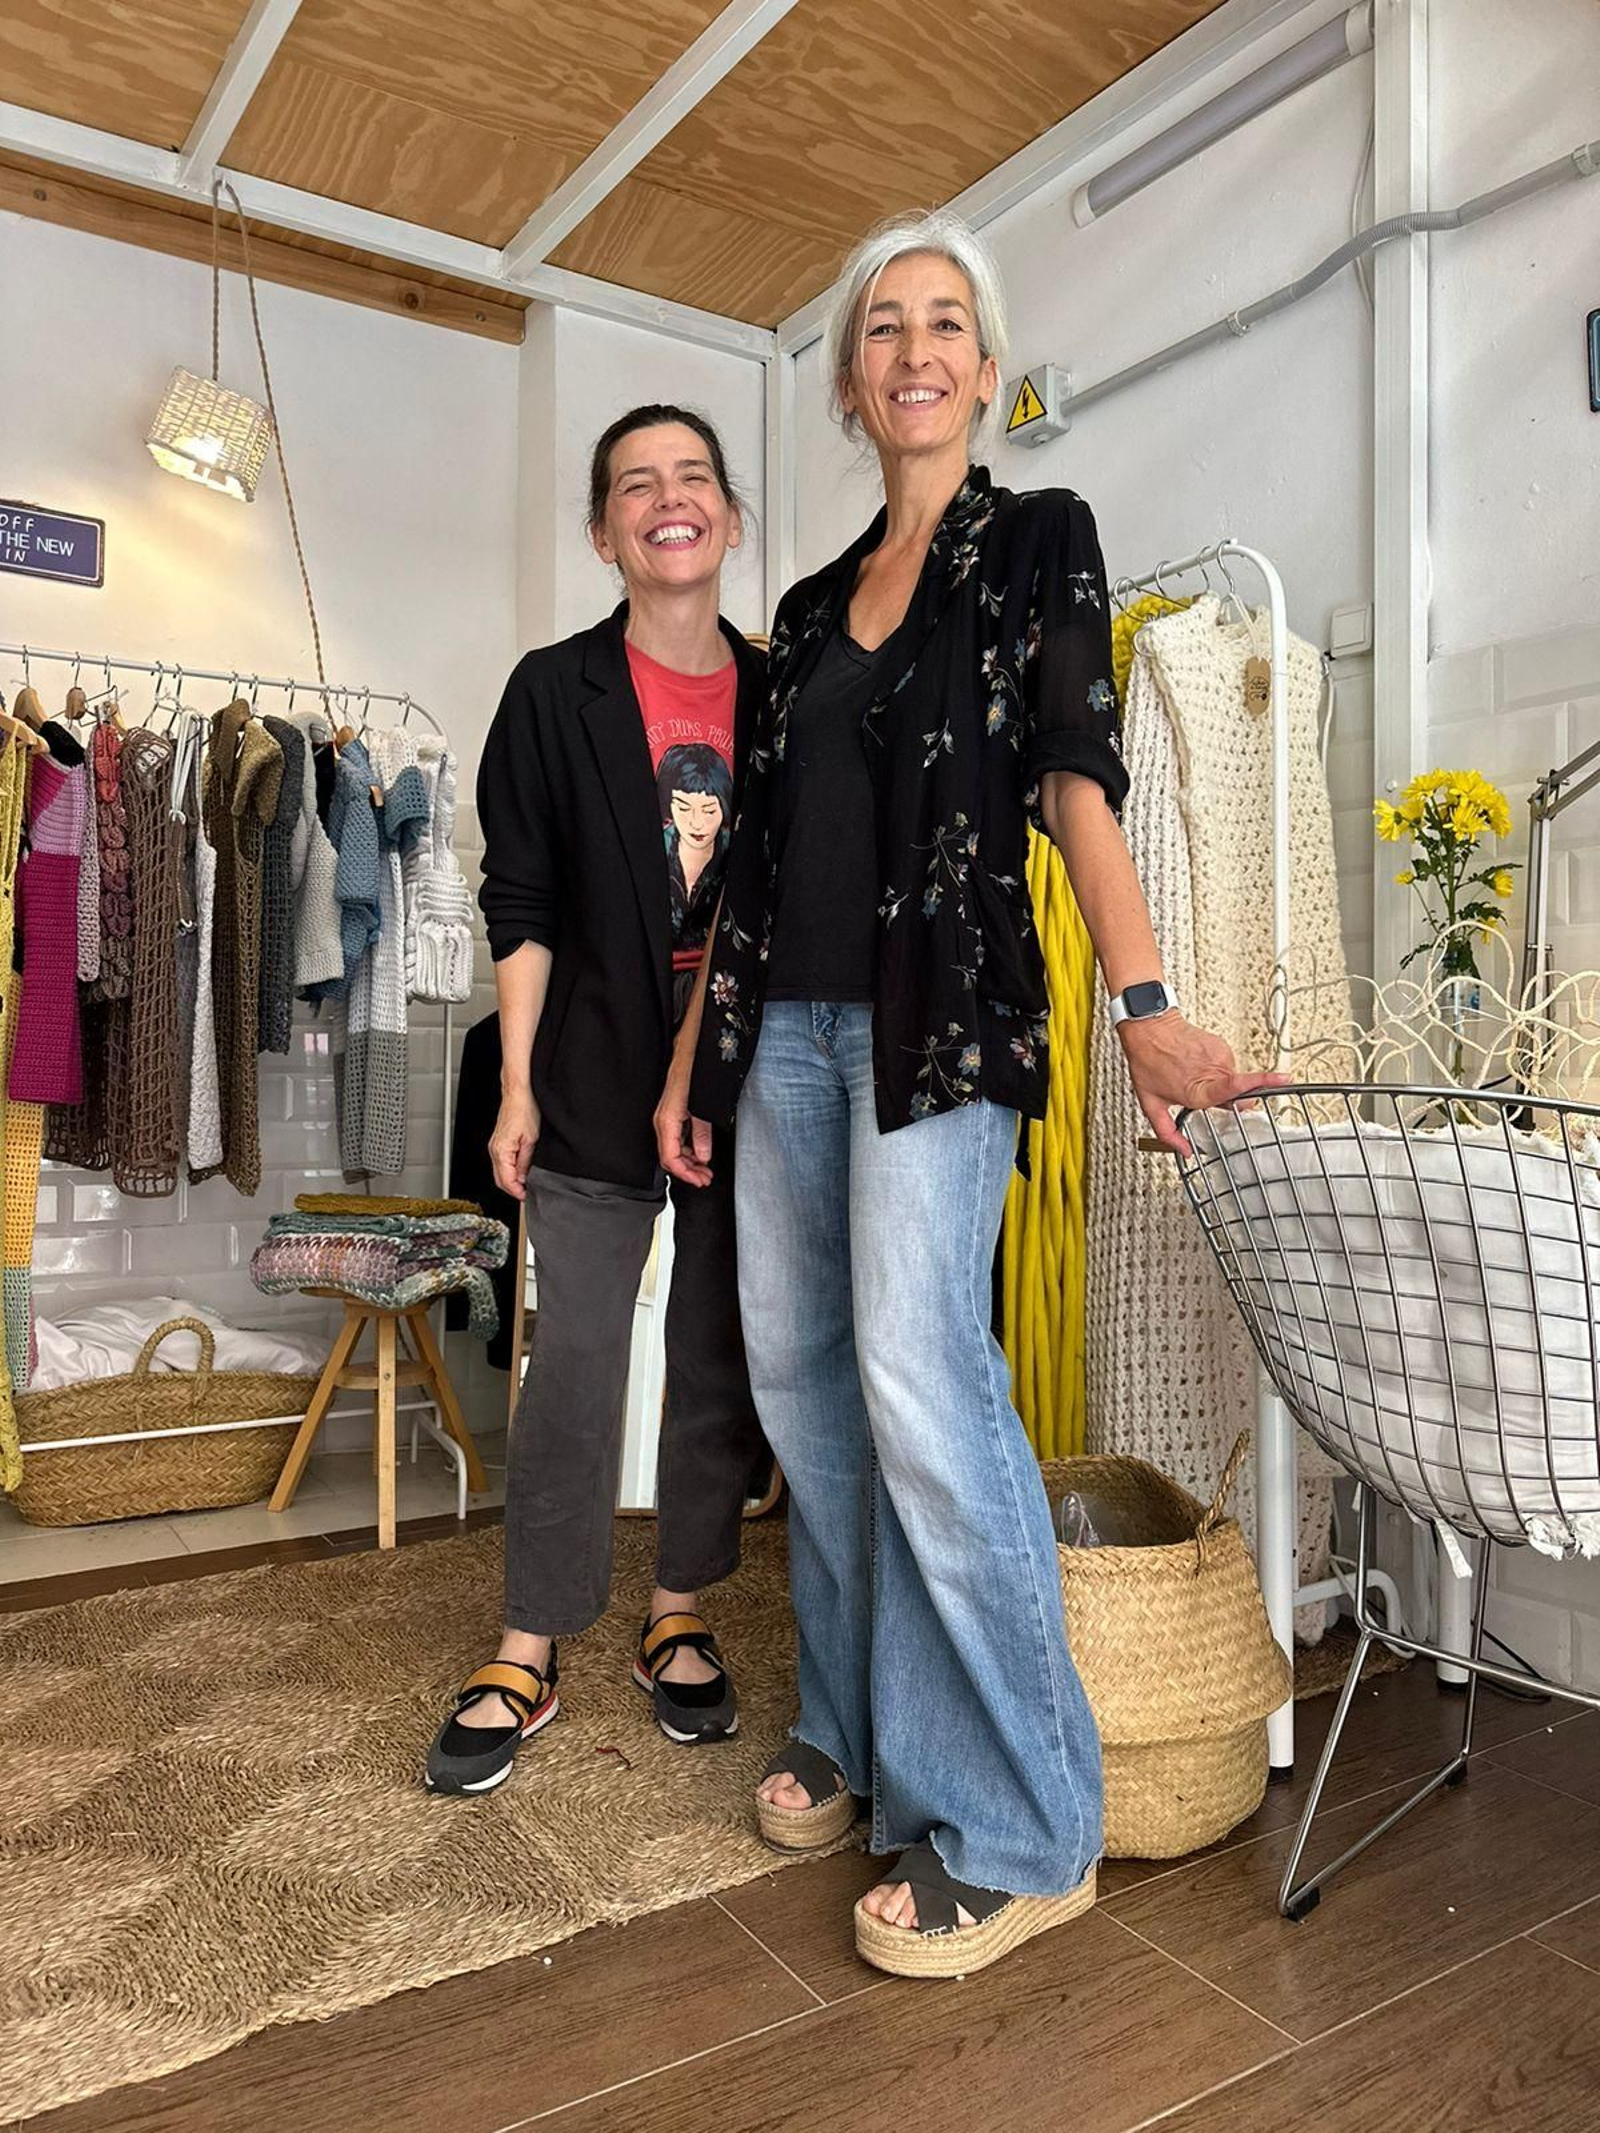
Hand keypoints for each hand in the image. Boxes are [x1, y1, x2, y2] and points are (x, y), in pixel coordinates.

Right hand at [489, 1090, 540, 1199]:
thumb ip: (525, 1163)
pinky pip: (501, 1163)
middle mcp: (494, 1149)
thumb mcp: (531, 1140)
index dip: (517, 1192)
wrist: (518, 1093)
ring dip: (512, 1181)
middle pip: (500, 1180)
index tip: (527, 1197)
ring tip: (526, 1184)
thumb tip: (523, 1179)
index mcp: (501, 1151)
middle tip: (528, 1194)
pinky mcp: (499, 1142)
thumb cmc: (525, 1110)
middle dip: (513, 1189)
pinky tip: (520, 1171)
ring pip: (500, 1172)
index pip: (506, 1181)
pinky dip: (510, 1171)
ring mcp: (495, 1146)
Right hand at [655, 1068, 713, 1187]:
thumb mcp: (704, 1107)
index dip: (685, 1174)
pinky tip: (699, 1153)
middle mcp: (663, 1121)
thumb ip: (702, 1134)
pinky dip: (687, 1149)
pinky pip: (676, 1138)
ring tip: (705, 1169)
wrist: (690, 1049)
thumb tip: (704, 1155)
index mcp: (667, 1121)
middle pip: (670, 1157)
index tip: (700, 1180)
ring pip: (673, 1149)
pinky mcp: (672, 1113)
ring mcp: (666, 1117)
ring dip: (688, 1162)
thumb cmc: (694, 1071)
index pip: (670, 1158)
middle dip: (688, 1171)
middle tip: (705, 1178)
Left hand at [1117, 1013, 1288, 1156]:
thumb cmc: (1148, 1061)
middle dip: (1234, 1100)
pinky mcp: (1221, 1046)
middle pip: (1241, 1093)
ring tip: (1194, 1075)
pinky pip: (1227, 1065)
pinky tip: (1197, 1065)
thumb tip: (1183, 1150)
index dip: (1262, 1084)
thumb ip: (1167, 1132)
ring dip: (1220, 1083)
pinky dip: (1216, 1070)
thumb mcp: (1150, 1104)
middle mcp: (1214, 1072)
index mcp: (1199, 1090)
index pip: (1238, 1087)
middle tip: (1210, 1096)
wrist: (1148, 1028)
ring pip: (1233, 1080)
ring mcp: (1219, 1057)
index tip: (1283, 1081)